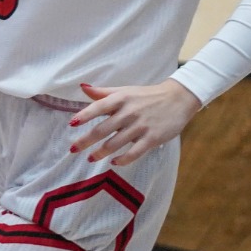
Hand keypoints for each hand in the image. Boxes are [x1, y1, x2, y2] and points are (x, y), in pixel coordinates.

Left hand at [69, 79, 201, 165]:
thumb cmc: (146, 95)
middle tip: (73, 149)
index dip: (84, 115)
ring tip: (90, 158)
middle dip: (86, 141)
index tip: (71, 124)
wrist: (178, 99)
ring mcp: (141, 126)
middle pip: (103, 129)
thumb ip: (103, 93)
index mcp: (121, 99)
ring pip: (116, 143)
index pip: (98, 107)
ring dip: (100, 153)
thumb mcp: (125, 90)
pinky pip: (135, 152)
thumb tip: (82, 88)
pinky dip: (123, 159)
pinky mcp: (153, 138)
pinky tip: (114, 162)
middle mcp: (129, 112)